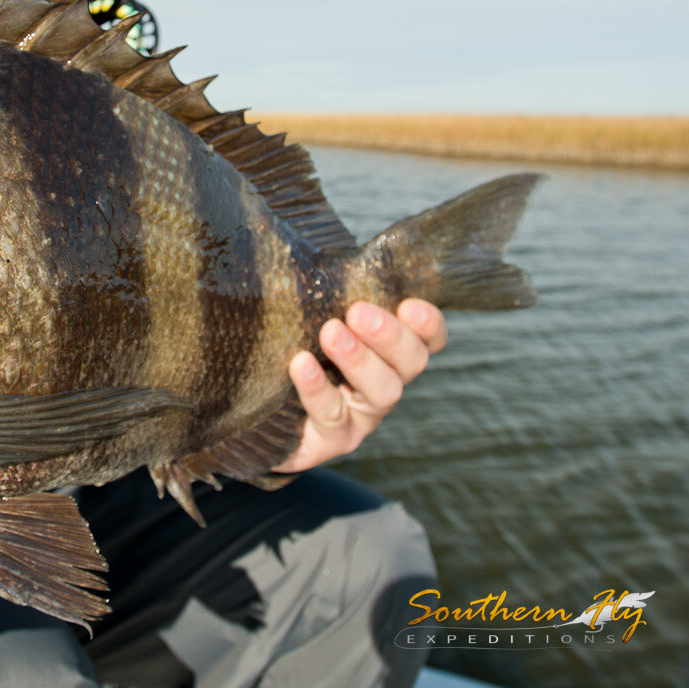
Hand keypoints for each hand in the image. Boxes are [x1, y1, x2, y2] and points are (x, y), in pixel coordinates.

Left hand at [273, 299, 446, 473]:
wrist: (259, 412)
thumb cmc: (291, 345)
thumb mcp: (309, 313)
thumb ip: (323, 286)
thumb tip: (304, 247)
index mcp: (389, 350)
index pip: (429, 337)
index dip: (428, 323)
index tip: (410, 303)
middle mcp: (385, 382)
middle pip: (412, 362)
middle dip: (390, 335)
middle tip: (359, 312)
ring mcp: (363, 415)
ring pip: (384, 391)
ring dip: (360, 360)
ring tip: (330, 333)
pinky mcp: (333, 440)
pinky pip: (333, 415)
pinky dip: (317, 389)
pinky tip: (300, 365)